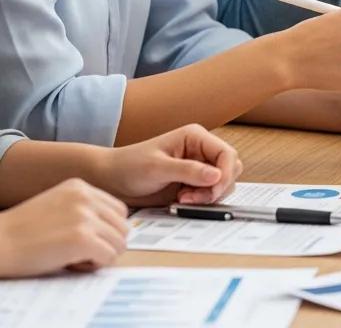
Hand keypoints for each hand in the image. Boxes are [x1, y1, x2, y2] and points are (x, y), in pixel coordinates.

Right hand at [0, 180, 126, 276]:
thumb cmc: (22, 232)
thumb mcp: (57, 205)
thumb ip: (82, 208)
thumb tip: (110, 227)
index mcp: (81, 187)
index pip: (118, 210)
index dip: (108, 230)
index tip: (90, 240)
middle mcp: (86, 198)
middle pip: (122, 225)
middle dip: (108, 243)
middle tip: (85, 254)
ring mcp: (85, 217)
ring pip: (120, 242)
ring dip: (103, 255)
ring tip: (78, 259)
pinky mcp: (82, 239)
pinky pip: (109, 256)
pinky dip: (96, 265)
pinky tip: (75, 265)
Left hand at [97, 124, 242, 207]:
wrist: (111, 181)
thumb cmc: (130, 166)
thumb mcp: (157, 168)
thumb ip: (188, 171)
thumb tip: (217, 176)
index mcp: (196, 137)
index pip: (227, 153)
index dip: (225, 173)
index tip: (213, 190)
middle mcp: (201, 151)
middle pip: (230, 168)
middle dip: (217, 187)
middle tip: (192, 199)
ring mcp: (198, 168)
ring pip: (222, 183)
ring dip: (208, 196)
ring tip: (183, 201)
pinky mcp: (192, 184)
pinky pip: (209, 194)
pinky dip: (201, 202)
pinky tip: (180, 202)